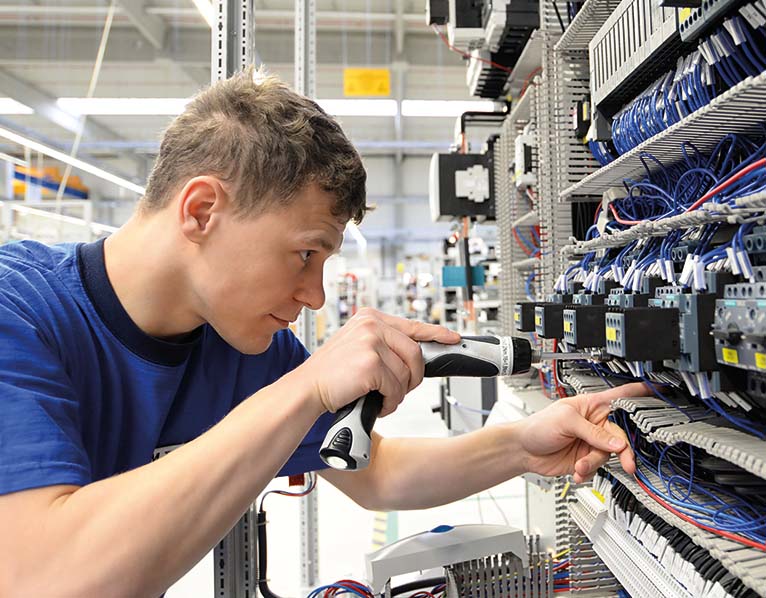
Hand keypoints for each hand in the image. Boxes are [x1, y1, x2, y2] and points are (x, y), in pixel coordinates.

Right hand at [292, 308, 459, 414]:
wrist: (306, 389)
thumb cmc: (331, 375)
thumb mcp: (358, 348)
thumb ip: (384, 345)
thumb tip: (415, 355)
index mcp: (370, 317)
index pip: (412, 325)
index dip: (436, 333)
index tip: (452, 339)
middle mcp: (371, 324)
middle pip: (415, 353)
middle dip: (413, 378)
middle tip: (399, 390)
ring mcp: (371, 342)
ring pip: (406, 374)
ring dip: (397, 394)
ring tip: (379, 397)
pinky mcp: (371, 363)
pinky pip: (396, 388)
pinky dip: (389, 402)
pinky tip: (375, 402)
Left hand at [518, 382, 648, 482]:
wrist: (523, 450)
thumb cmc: (539, 426)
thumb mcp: (566, 422)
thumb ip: (593, 432)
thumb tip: (616, 443)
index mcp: (592, 406)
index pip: (620, 397)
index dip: (640, 394)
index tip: (660, 393)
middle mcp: (596, 424)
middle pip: (620, 436)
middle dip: (621, 451)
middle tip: (626, 462)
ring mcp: (592, 443)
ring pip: (609, 456)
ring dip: (595, 463)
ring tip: (580, 465)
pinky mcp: (587, 459)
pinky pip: (598, 468)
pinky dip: (588, 472)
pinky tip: (577, 471)